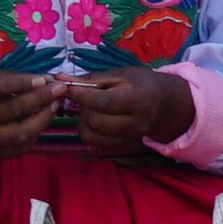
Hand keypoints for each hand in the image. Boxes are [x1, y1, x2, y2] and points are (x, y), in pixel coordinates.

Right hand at [0, 72, 67, 158]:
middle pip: (13, 110)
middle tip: (59, 89)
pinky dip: (35, 134)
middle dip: (41, 99)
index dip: (23, 83)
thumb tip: (44, 79)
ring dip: (42, 119)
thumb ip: (8, 77)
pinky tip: (42, 121)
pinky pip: (20, 147)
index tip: (44, 79)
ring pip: (20, 134)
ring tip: (54, 105)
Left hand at [53, 66, 197, 153]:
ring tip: (89, 109)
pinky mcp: (123, 148)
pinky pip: (96, 144)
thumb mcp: (120, 75)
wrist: (162, 104)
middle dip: (83, 108)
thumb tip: (60, 79)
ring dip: (83, 121)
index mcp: (137, 99)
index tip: (66, 87)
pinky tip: (94, 119)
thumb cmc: (139, 84)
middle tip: (84, 98)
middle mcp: (136, 123)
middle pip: (96, 121)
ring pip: (92, 136)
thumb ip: (91, 79)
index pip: (104, 102)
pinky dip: (89, 132)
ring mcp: (130, 139)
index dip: (81, 95)